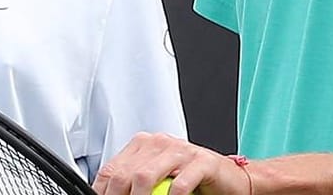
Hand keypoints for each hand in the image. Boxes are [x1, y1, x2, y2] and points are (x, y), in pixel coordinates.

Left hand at [93, 133, 252, 194]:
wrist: (229, 178)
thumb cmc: (192, 179)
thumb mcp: (157, 178)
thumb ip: (135, 182)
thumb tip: (111, 193)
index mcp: (144, 144)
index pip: (112, 168)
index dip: (103, 190)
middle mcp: (159, 143)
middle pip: (126, 173)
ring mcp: (180, 150)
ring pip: (146, 175)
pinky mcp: (201, 162)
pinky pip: (179, 184)